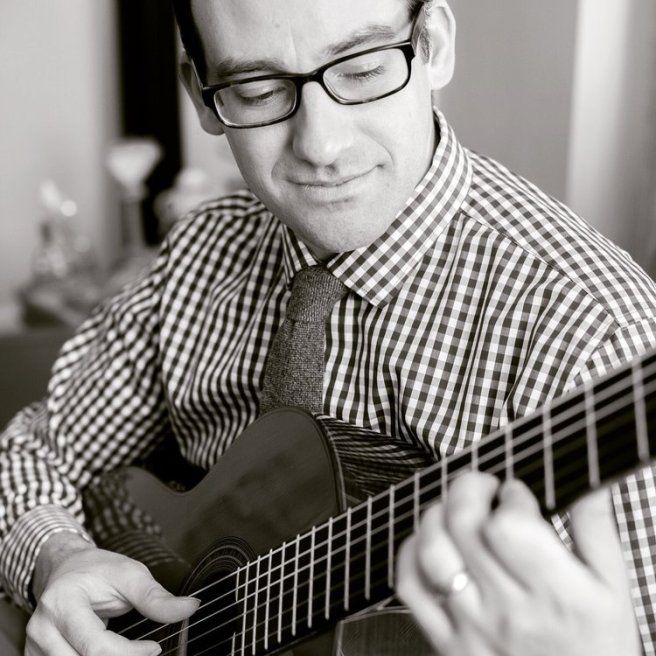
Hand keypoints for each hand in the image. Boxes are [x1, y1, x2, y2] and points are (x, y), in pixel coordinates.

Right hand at [26, 532, 198, 654]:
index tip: (154, 648)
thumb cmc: (98, 570)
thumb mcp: (130, 575)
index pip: (96, 646)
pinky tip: (108, 655)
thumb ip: (156, 597)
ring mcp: (34, 645)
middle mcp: (42, 627)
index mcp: (63, 602)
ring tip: (127, 653)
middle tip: (143, 652)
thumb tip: (190, 607)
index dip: (130, 654)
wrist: (66, 567)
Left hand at [396, 472, 639, 655]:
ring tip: (454, 508)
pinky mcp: (447, 642)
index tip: (515, 491)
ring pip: (432, 551)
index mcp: (555, 593)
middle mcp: (508, 609)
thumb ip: (596, 530)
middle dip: (468, 487)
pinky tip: (426, 541)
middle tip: (482, 485)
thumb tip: (586, 483)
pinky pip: (411, 590)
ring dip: (435, 514)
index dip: (509, 495)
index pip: (510, 527)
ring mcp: (472, 626)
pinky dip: (409, 554)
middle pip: (464, 526)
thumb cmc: (596, 650)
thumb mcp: (613, 590)